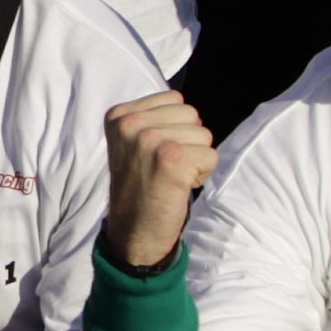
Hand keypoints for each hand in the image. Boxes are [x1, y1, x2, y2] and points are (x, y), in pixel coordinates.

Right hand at [102, 90, 217, 272]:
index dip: (176, 127)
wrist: (133, 232)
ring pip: (204, 134)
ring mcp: (150, 140)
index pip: (174, 99)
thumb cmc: (140, 186)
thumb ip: (153, 118)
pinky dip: (202, 174)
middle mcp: (131, 123)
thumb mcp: (133, 142)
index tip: (155, 153)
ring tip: (171, 177)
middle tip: (165, 167)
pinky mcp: (171, 159)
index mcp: (119, 115)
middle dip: (188, 141)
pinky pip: (211, 156)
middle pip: (192, 114)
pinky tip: (179, 186)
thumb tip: (189, 109)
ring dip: (195, 159)